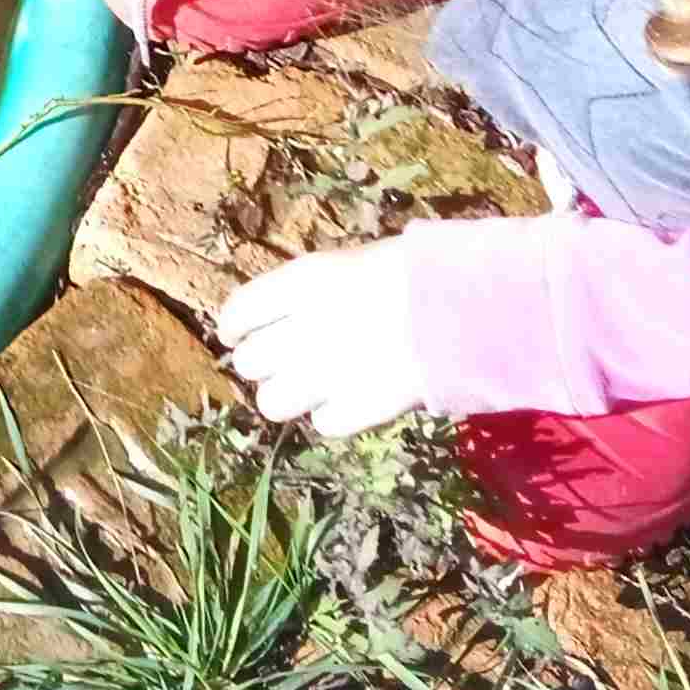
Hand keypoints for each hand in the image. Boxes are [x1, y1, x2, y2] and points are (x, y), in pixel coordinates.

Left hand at [214, 242, 428, 436]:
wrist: (456, 308)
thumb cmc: (410, 272)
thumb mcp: (348, 266)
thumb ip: (310, 293)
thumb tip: (286, 314)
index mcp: (298, 284)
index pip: (237, 312)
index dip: (233, 328)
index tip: (234, 336)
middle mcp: (300, 330)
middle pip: (249, 363)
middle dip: (262, 364)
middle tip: (281, 364)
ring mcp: (325, 375)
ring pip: (272, 404)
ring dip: (287, 397)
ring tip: (308, 390)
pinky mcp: (355, 409)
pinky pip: (322, 424)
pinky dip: (332, 416)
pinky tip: (347, 402)